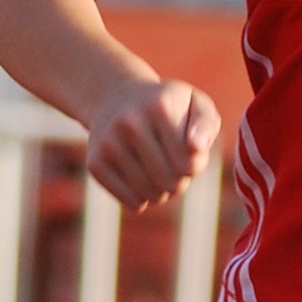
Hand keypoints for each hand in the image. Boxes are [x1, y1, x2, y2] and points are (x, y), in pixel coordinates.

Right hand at [85, 78, 220, 210]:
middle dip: (179, 181)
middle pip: (170, 182)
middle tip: (175, 168)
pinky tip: (141, 181)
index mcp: (158, 107)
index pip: (189, 165)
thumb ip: (206, 125)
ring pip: (150, 195)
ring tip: (159, 174)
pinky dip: (142, 200)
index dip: (195, 166)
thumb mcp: (195, 104)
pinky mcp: (95, 163)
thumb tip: (196, 148)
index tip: (189, 153)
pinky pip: (131, 202)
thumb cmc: (166, 107)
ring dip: (162, 192)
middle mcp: (129, 123)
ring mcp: (108, 144)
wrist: (115, 98)